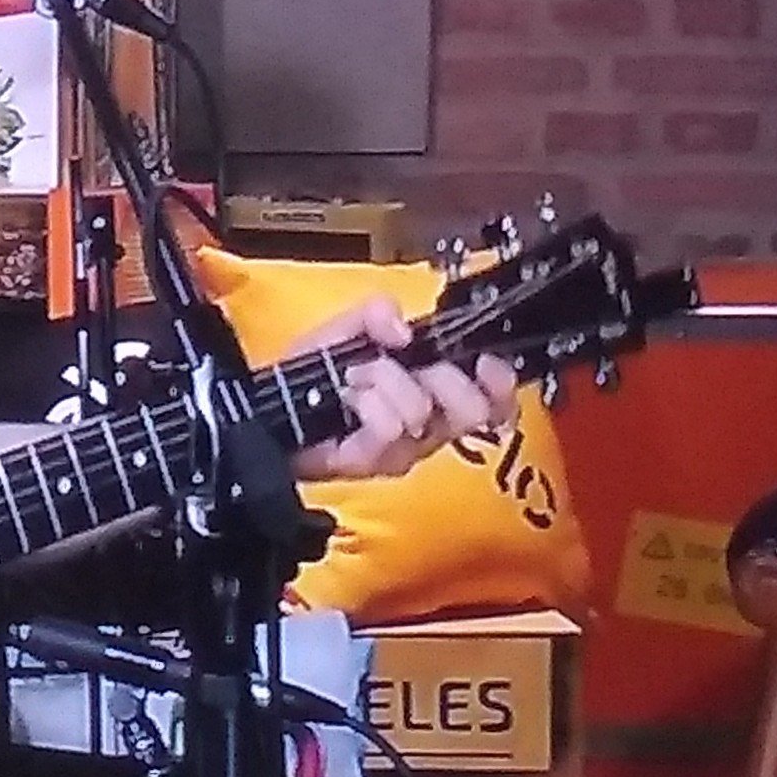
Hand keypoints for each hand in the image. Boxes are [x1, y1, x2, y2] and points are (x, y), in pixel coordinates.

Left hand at [286, 294, 517, 481]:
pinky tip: (348, 399)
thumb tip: (405, 330)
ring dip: (383, 383)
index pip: (497, 399)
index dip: (501, 383)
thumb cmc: (317, 369)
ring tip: (356, 380)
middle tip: (401, 365)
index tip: (486, 364)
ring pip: (421, 411)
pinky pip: (388, 428)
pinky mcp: (378, 463)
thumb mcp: (350, 326)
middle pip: (473, 410)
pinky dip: (365, 402)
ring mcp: (406, 449)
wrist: (275, 404)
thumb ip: (379, 313)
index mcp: (437, 387)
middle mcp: (432, 423)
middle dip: (439, 377)